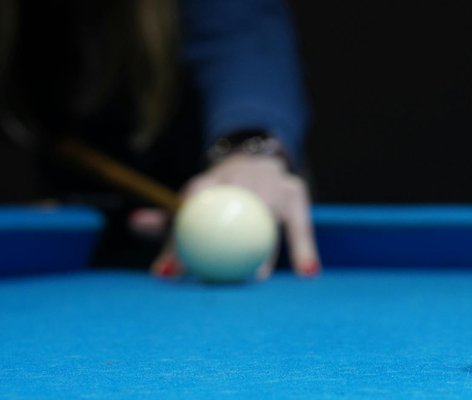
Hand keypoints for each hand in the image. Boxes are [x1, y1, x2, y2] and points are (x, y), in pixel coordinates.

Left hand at [146, 153, 320, 279]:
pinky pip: (301, 226)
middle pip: (235, 212)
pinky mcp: (296, 190)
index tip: (174, 269)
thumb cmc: (219, 190)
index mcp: (215, 177)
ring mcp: (273, 180)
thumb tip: (133, 224)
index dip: (181, 237)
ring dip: (265, 253)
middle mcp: (245, 175)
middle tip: (218, 280)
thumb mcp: (192, 201)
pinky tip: (308, 272)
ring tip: (256, 279)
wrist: (257, 159)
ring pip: (268, 221)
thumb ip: (166, 218)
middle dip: (228, 247)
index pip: (194, 205)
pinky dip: (304, 249)